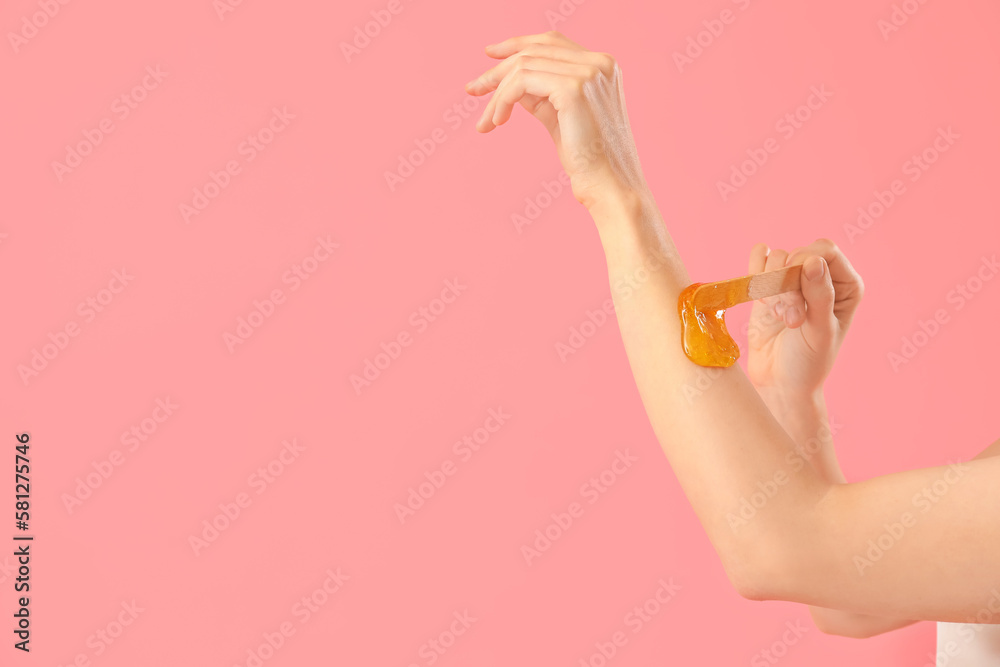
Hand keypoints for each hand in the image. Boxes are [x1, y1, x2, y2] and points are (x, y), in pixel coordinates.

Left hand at [465, 31, 646, 209]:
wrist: (608, 185)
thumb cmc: (587, 159)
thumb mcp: (560, 115)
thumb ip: (541, 93)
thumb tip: (510, 81)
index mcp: (602, 65)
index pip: (551, 41)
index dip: (517, 44)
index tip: (489, 55)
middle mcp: (599, 63)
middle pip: (534, 50)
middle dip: (498, 69)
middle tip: (472, 90)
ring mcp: (588, 73)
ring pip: (524, 66)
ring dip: (498, 93)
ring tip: (487, 121)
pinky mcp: (573, 89)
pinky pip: (522, 82)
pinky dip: (503, 99)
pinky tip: (497, 121)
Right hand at [746, 239, 864, 399]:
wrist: (779, 382)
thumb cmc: (808, 363)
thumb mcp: (820, 332)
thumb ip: (820, 296)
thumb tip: (813, 261)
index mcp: (846, 285)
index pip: (826, 251)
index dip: (806, 263)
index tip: (795, 292)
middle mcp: (821, 278)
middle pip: (798, 254)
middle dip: (787, 283)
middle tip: (789, 318)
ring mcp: (794, 280)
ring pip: (777, 258)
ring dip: (771, 287)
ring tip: (779, 316)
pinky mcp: (769, 285)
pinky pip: (759, 260)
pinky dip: (755, 275)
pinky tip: (762, 301)